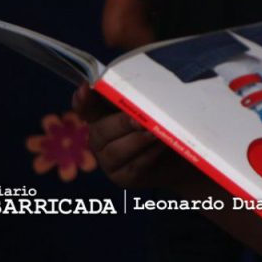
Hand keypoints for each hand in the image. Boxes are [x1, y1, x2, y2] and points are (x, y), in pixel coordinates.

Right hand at [72, 84, 195, 188]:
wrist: (178, 159)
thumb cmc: (161, 127)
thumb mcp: (152, 109)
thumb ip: (142, 98)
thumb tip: (146, 84)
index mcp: (103, 117)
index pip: (87, 108)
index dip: (83, 100)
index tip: (85, 89)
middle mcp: (100, 139)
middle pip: (101, 130)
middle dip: (121, 123)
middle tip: (139, 119)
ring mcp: (108, 161)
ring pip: (115, 151)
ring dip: (137, 140)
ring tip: (155, 133)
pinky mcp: (122, 178)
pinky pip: (133, 166)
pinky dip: (149, 154)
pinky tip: (162, 146)